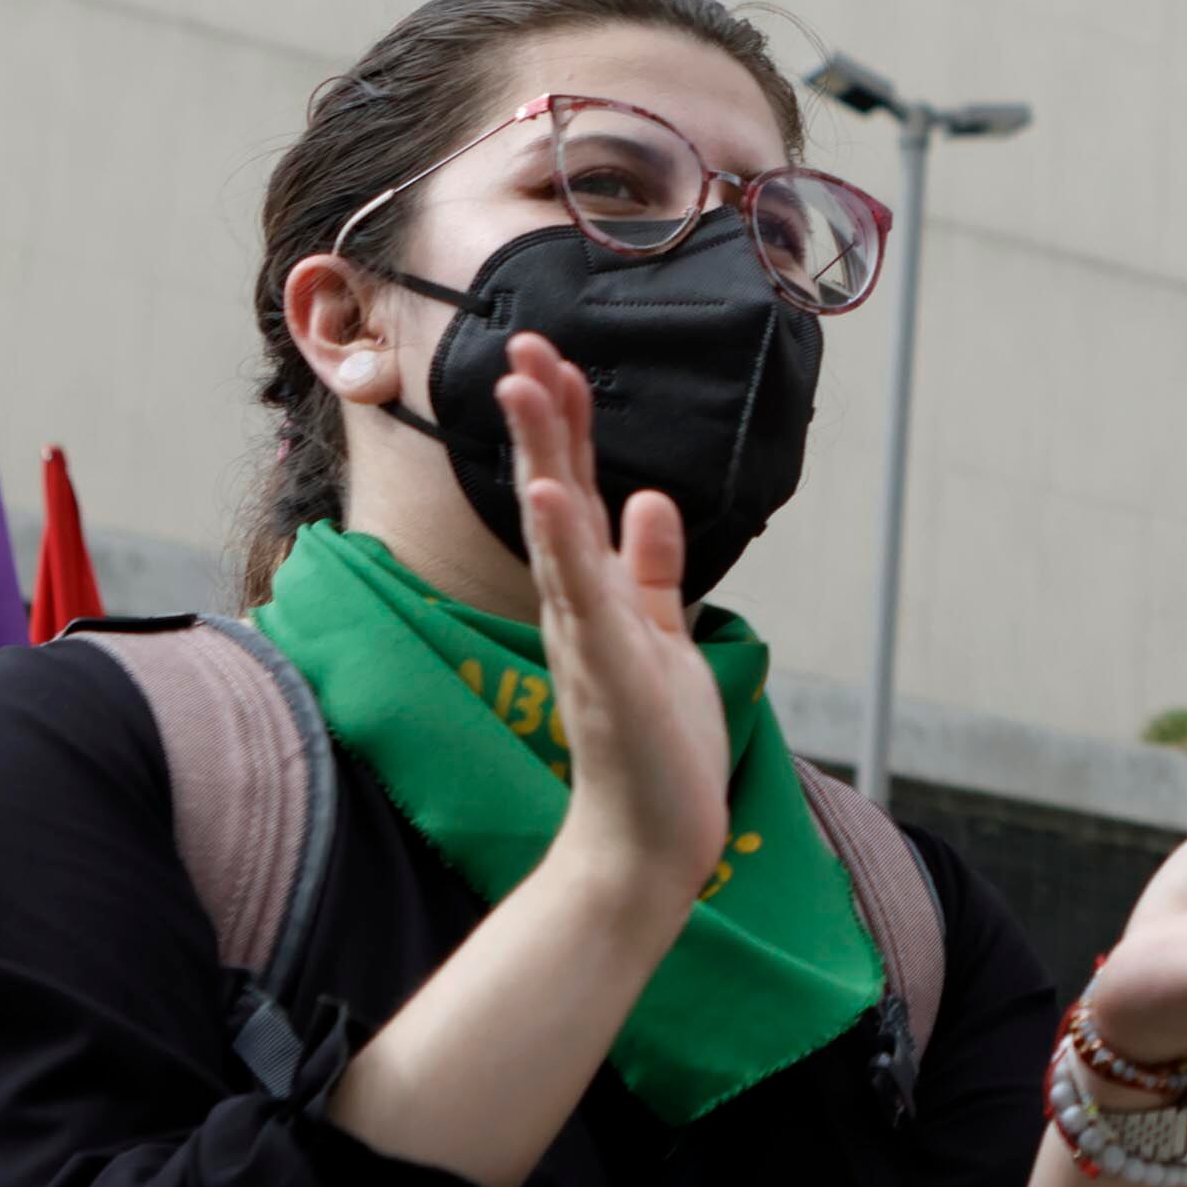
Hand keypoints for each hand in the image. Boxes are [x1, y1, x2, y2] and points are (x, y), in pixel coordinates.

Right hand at [501, 332, 728, 911]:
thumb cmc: (657, 748)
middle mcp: (578, 604)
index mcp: (596, 593)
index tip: (555, 357)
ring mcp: (586, 634)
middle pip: (553, 491)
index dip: (567, 423)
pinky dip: (568, 541)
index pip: (575, 489)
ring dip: (540, 454)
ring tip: (524, 385)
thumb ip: (652, 570)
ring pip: (556, 528)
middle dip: (541, 416)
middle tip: (523, 341)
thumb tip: (652, 498)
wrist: (650, 845)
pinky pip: (583, 595)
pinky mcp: (606, 669)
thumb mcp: (663, 637)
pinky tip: (554, 490)